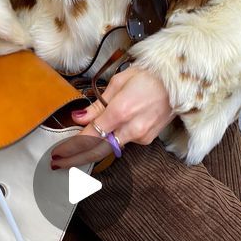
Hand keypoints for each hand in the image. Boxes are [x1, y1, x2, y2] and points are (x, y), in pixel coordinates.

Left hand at [51, 66, 173, 167]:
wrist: (183, 82)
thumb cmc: (150, 75)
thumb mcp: (119, 82)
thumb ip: (97, 104)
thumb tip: (79, 118)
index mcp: (120, 111)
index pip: (89, 136)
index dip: (71, 147)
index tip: (57, 154)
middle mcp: (131, 129)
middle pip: (97, 151)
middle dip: (75, 160)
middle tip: (58, 165)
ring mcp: (141, 136)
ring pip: (110, 147)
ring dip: (90, 152)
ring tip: (72, 156)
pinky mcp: (147, 139)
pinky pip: (123, 142)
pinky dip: (110, 140)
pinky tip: (103, 137)